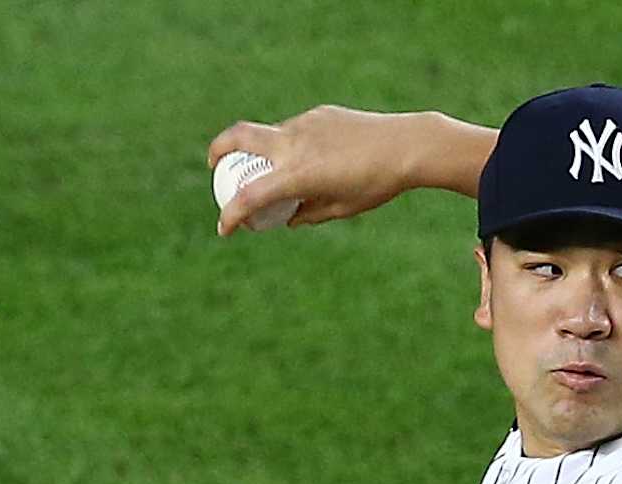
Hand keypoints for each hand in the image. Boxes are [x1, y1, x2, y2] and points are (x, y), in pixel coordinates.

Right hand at [206, 106, 429, 234]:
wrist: (406, 145)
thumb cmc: (377, 184)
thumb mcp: (342, 208)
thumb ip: (310, 214)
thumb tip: (288, 219)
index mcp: (298, 174)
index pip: (250, 196)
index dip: (231, 216)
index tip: (225, 230)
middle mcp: (294, 144)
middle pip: (238, 136)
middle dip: (218, 150)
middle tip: (215, 166)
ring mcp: (304, 125)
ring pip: (269, 135)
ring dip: (263, 152)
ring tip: (279, 173)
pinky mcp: (318, 115)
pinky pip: (295, 131)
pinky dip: (292, 146)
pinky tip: (317, 158)